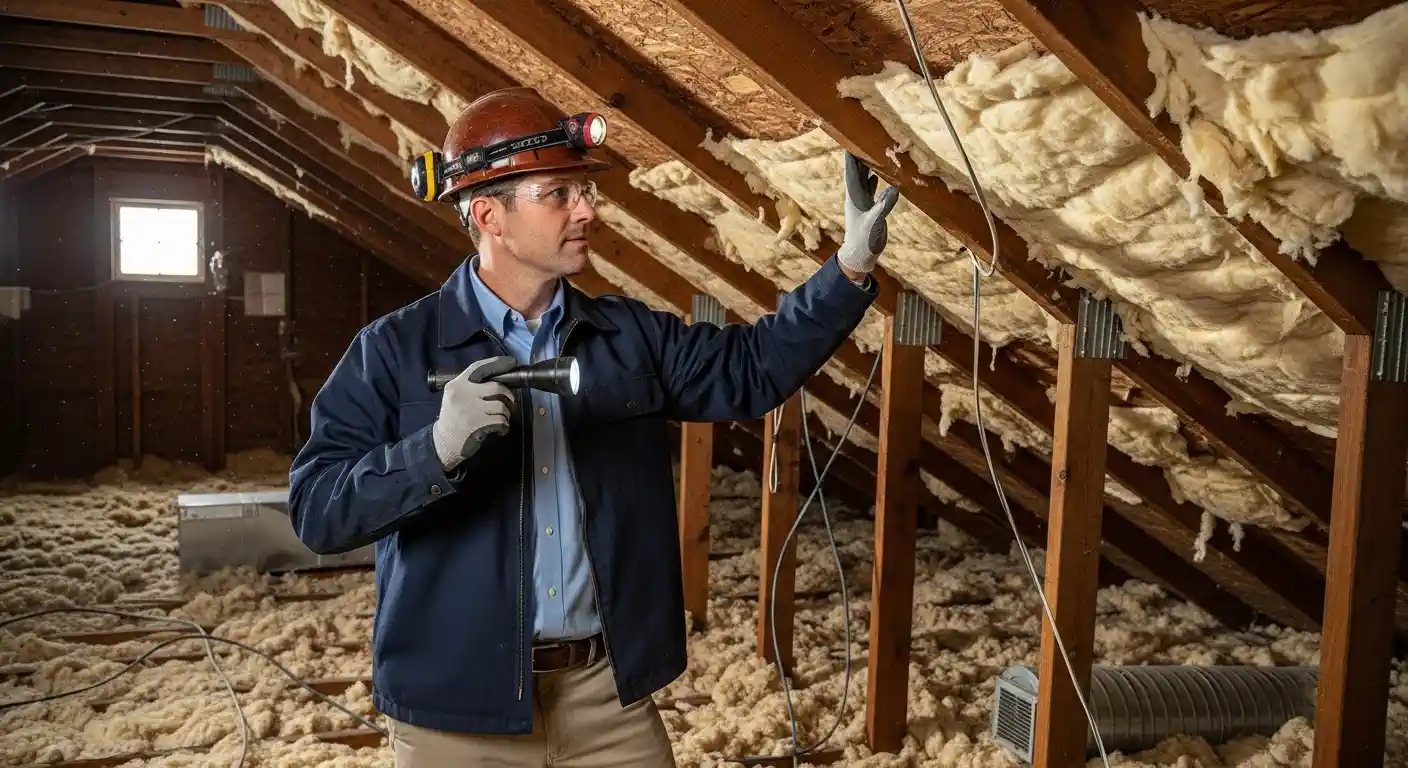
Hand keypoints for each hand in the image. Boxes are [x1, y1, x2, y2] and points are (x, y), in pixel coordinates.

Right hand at [432, 356, 517, 469]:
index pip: (479, 367)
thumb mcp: (456, 396)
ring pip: (501, 406)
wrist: (443, 442)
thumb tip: (500, 378)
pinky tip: (500, 429)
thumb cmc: (454, 418)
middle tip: (510, 402)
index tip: (511, 363)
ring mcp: (470, 409)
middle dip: (508, 395)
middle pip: (496, 387)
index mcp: (457, 384)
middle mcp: (463, 394)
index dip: (498, 363)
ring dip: (507, 413)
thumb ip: (473, 386)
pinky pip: (501, 421)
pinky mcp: (478, 424)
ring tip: (502, 418)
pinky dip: (505, 426)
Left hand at [837, 152, 899, 273]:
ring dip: (866, 165)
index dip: (851, 157)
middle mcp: (856, 196)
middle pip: (856, 172)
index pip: (852, 172)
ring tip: (870, 150)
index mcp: (854, 197)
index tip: (850, 140)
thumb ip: (883, 206)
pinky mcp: (868, 207)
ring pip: (863, 178)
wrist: (860, 255)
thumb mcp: (875, 223)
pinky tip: (877, 173)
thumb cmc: (864, 240)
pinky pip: (870, 188)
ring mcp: (861, 201)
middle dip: (858, 156)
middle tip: (862, 139)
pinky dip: (874, 178)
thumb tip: (894, 189)